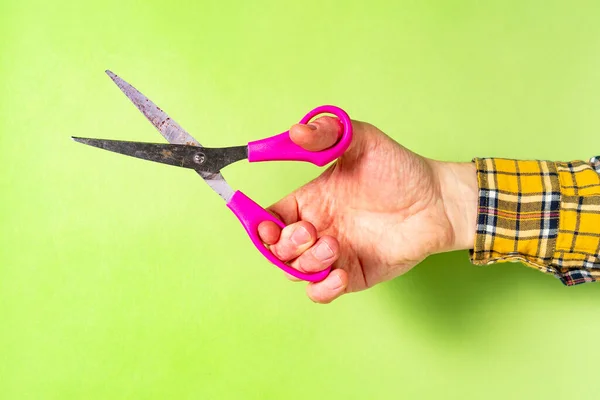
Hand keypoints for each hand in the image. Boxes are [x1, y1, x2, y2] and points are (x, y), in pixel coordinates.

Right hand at [258, 117, 477, 302]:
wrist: (437, 202)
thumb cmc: (400, 170)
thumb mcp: (363, 141)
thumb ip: (328, 133)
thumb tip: (294, 131)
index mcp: (311, 201)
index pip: (271, 218)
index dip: (261, 225)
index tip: (267, 225)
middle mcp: (318, 229)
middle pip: (277, 249)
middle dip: (286, 245)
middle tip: (311, 232)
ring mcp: (334, 255)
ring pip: (297, 272)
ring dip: (307, 264)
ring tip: (334, 246)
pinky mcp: (352, 275)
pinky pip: (322, 293)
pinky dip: (322, 289)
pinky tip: (339, 274)